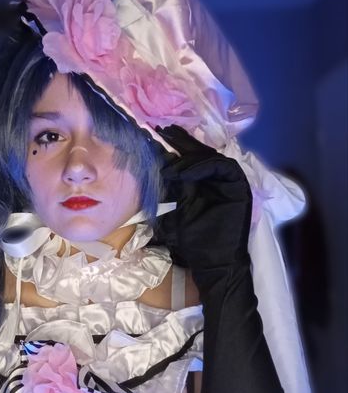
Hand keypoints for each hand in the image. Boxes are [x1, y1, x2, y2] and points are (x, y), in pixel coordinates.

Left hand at [156, 125, 251, 269]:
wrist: (213, 260)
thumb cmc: (193, 239)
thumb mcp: (173, 210)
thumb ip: (168, 190)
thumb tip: (154, 167)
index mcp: (201, 182)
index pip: (188, 159)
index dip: (173, 147)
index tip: (154, 138)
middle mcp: (216, 178)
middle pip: (199, 153)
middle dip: (180, 142)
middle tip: (163, 132)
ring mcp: (229, 180)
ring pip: (210, 157)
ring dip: (188, 158)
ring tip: (170, 165)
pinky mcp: (238, 185)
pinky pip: (221, 166)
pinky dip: (201, 167)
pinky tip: (184, 173)